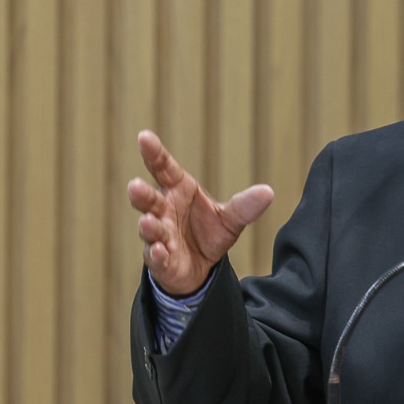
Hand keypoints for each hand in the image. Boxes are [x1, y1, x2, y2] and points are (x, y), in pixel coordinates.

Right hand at [127, 130, 274, 295]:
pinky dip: (157, 254)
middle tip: (135, 185)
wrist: (202, 267)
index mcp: (178, 191)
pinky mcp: (161, 261)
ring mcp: (159, 236)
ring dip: (148, 225)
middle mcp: (163, 211)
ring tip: (149, 221)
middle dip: (141, 194)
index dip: (153, 153)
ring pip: (149, 228)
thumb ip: (244, 206)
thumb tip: (268, 192)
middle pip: (148, 199)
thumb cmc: (209, 233)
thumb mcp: (231, 219)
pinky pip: (156, 257)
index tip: (144, 136)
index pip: (163, 168)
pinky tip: (159, 250)